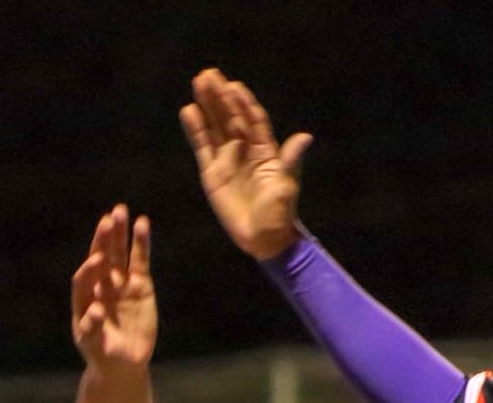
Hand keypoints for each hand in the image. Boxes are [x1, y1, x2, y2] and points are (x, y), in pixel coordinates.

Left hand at [70, 203, 155, 368]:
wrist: (123, 363)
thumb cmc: (103, 354)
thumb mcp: (95, 345)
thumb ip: (92, 328)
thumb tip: (94, 310)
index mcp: (83, 299)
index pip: (83, 279)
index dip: (89, 270)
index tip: (96, 261)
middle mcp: (100, 286)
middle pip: (100, 259)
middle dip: (102, 241)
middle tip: (107, 220)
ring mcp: (120, 284)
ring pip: (119, 254)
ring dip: (119, 234)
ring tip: (120, 211)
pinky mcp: (140, 285)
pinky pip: (140, 260)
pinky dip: (141, 243)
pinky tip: (142, 223)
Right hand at [179, 68, 312, 260]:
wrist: (263, 238)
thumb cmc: (280, 213)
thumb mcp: (286, 184)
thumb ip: (290, 159)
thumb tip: (304, 137)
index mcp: (265, 150)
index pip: (253, 119)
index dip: (243, 102)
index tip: (233, 86)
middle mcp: (245, 150)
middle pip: (230, 117)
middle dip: (220, 96)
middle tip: (208, 74)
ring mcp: (227, 160)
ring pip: (215, 127)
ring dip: (206, 106)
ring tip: (197, 83)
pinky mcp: (212, 174)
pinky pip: (202, 147)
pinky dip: (195, 130)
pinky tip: (188, 111)